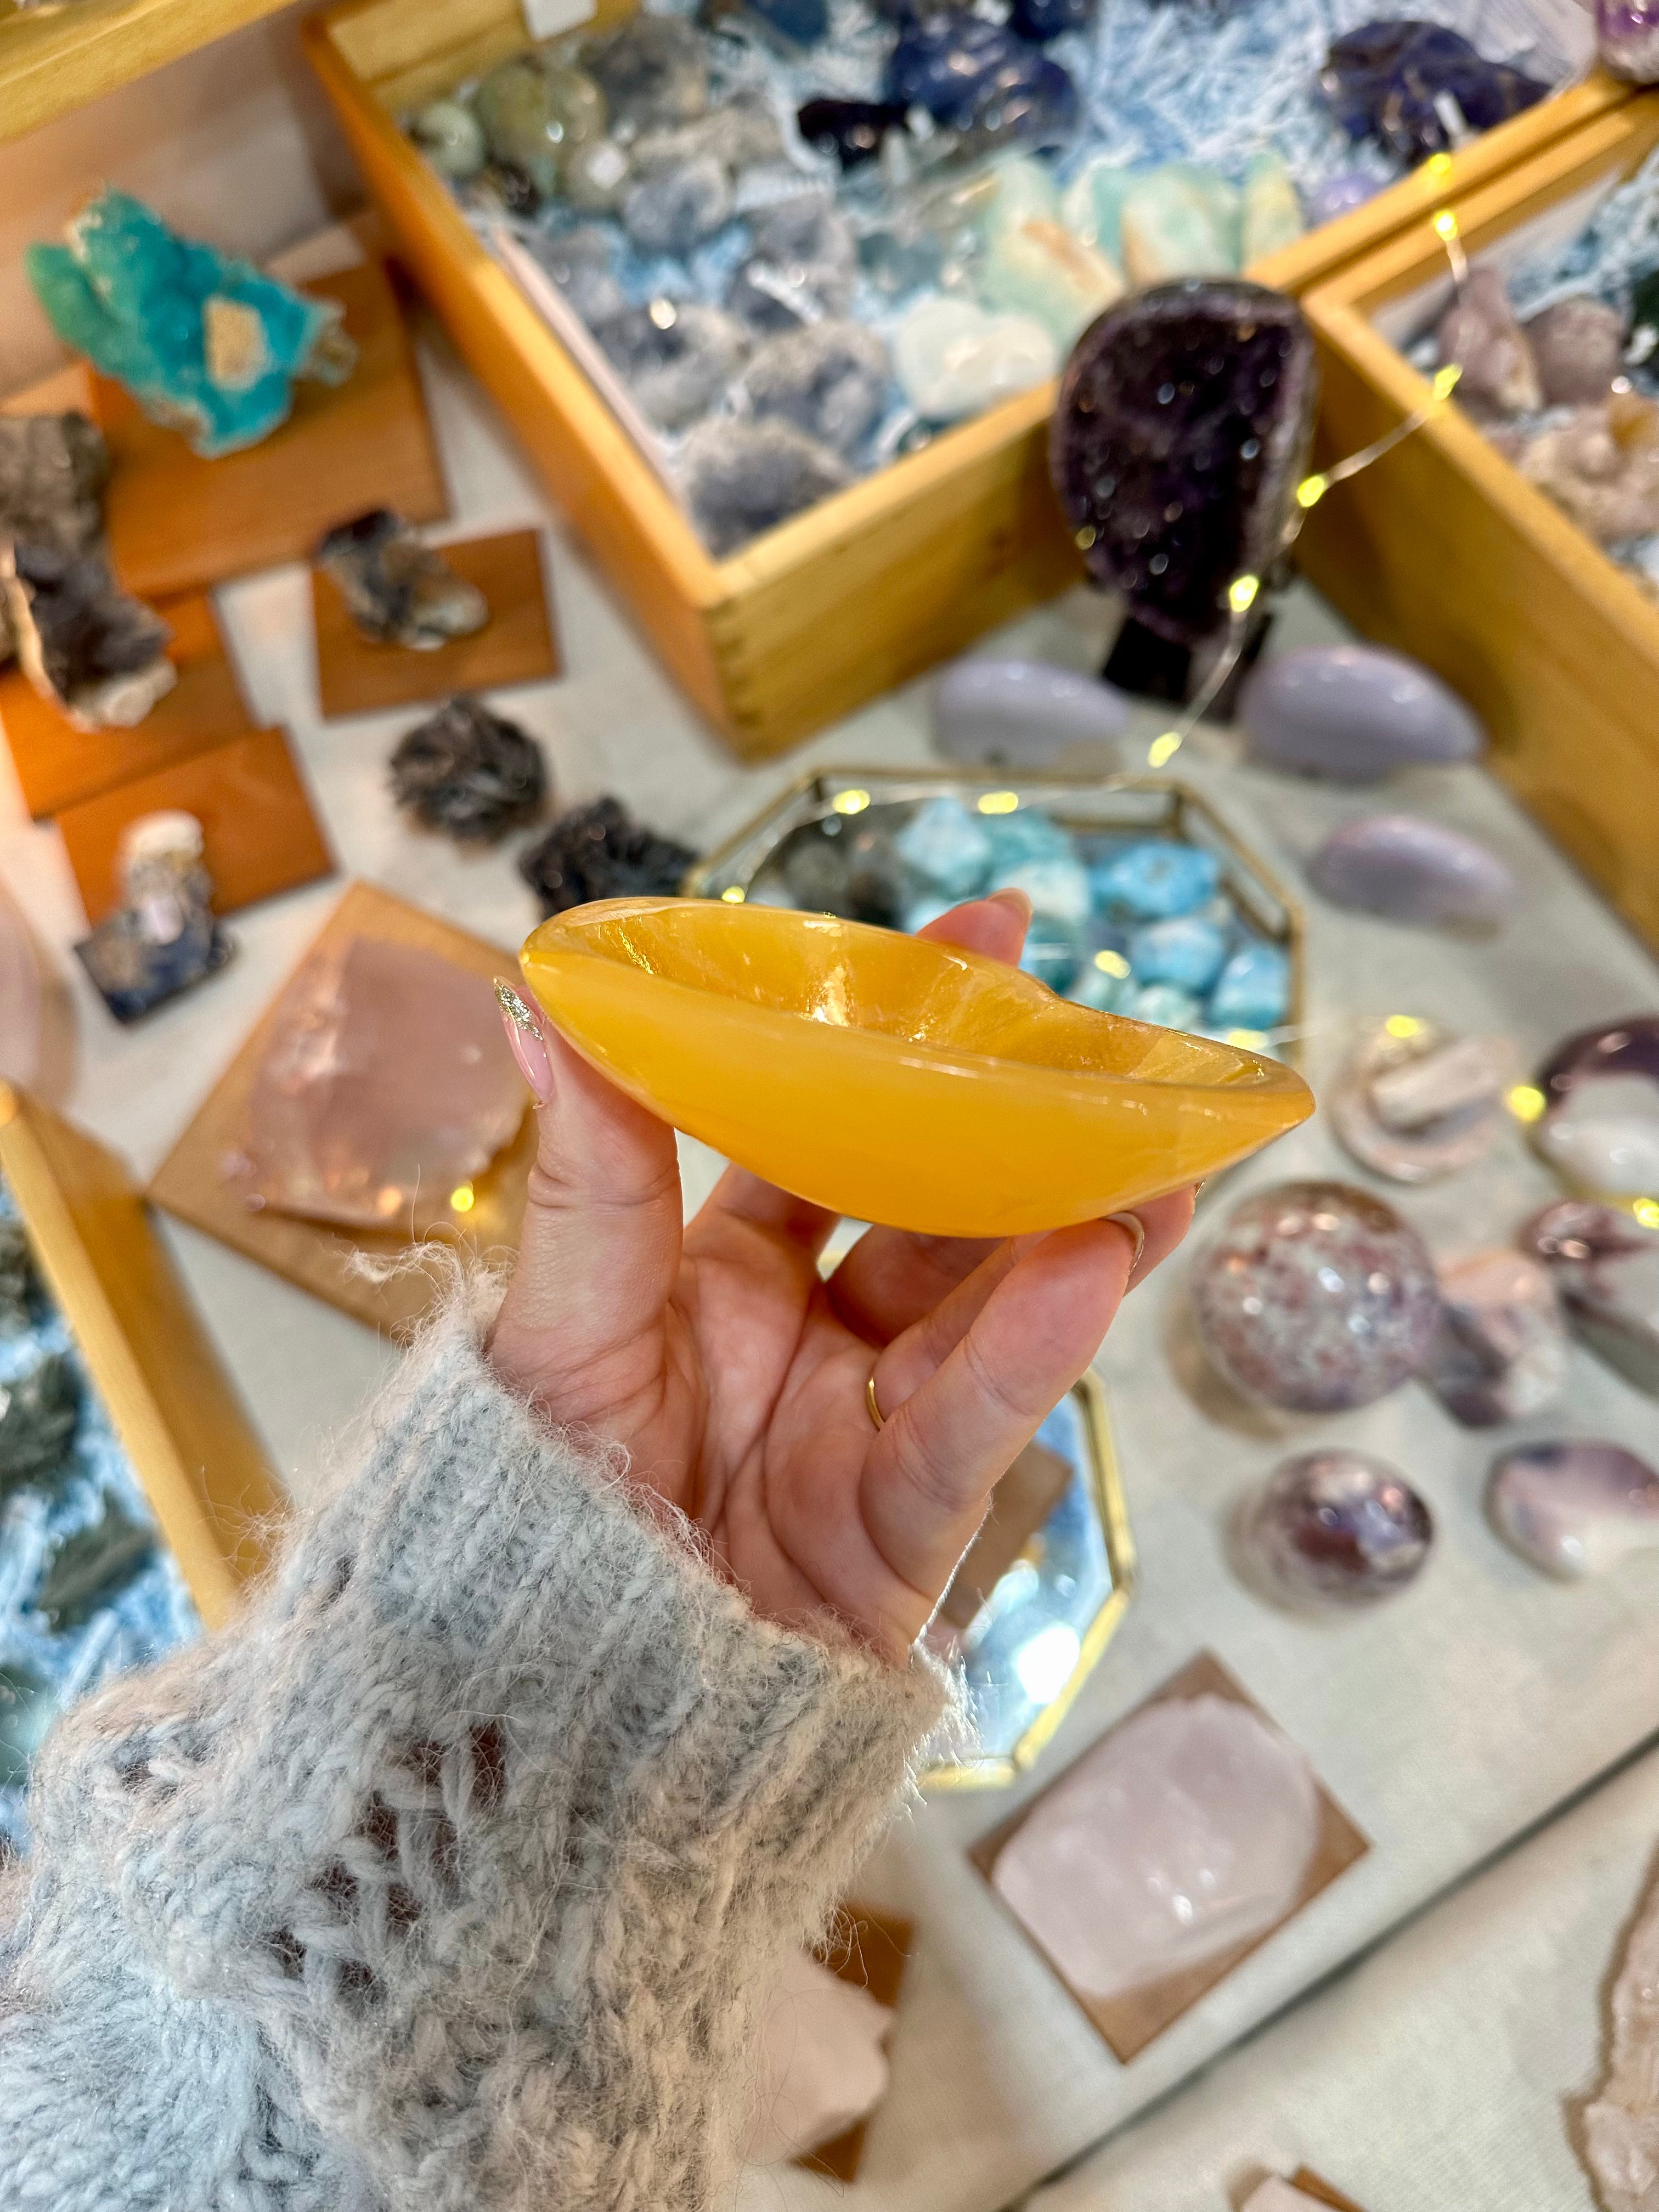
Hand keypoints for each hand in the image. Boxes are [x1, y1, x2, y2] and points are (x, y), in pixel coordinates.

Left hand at [489, 894, 1193, 1663]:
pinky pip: (969, 1431)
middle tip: (1107, 1040)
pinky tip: (1095, 1267)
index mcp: (716, 1278)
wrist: (535, 1719)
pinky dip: (1028, 1355)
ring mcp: (861, 1432)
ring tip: (1158, 1154)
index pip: (824, 1129)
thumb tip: (552, 1001)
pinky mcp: (898, 1535)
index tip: (978, 943)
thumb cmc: (521, 1513)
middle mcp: (805, 1343)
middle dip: (1022, 1128)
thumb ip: (590, 1175)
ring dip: (1074, 1231)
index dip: (898, 1039)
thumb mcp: (555, 1328)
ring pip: (987, 1314)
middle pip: (938, 1212)